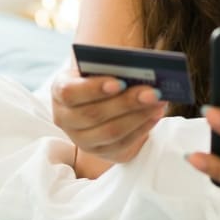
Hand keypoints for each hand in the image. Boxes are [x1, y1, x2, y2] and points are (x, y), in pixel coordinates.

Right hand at [50, 66, 166, 170]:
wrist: (100, 98)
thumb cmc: (101, 75)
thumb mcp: (100, 68)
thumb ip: (112, 66)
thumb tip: (139, 70)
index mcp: (60, 91)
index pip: (71, 93)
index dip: (94, 89)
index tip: (121, 82)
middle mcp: (65, 118)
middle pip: (94, 115)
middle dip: (127, 103)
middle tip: (153, 92)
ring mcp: (81, 140)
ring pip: (110, 132)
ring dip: (138, 116)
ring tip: (159, 102)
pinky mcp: (101, 152)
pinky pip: (123, 143)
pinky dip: (142, 128)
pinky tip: (156, 115)